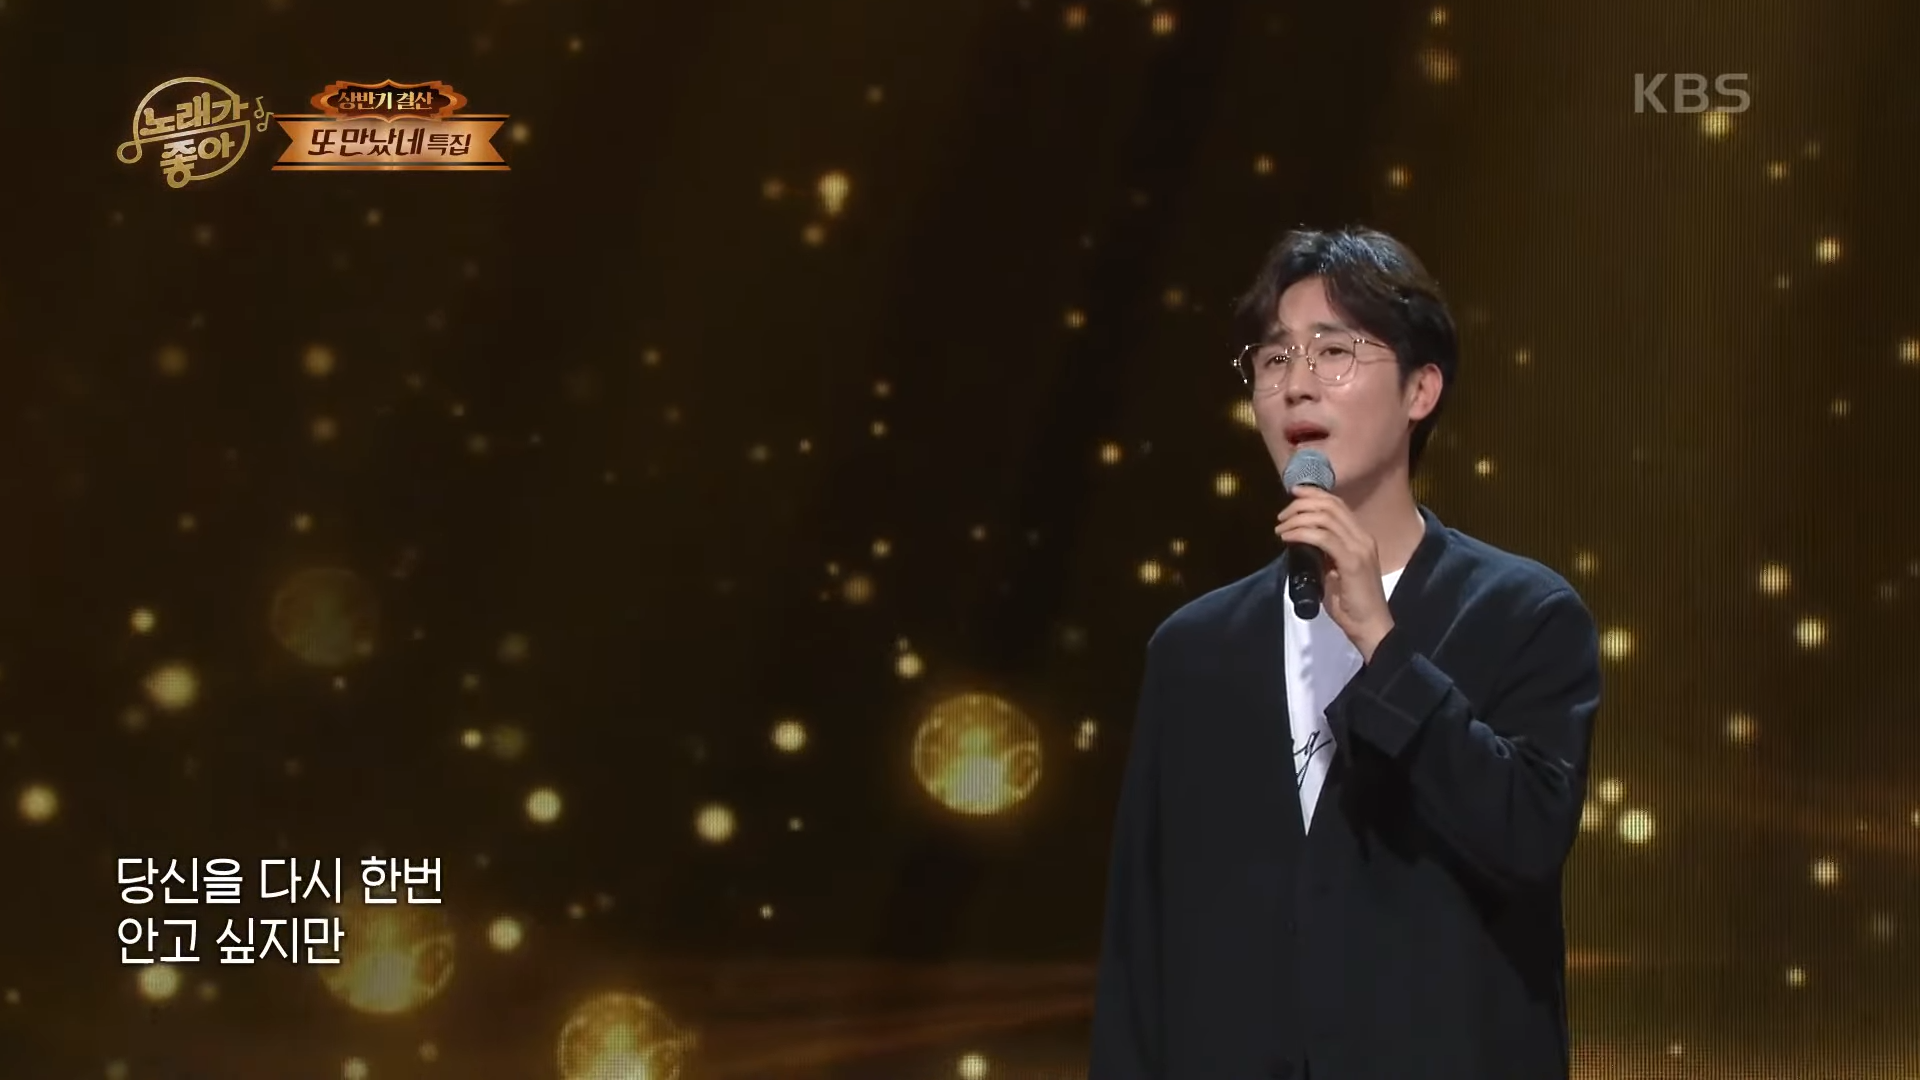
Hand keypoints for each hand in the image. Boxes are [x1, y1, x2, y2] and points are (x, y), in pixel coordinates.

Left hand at [1275, 487, 1393, 661]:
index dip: (1314, 495)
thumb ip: (1324, 556)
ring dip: (1298, 518)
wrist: (1371, 626)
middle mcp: (1363, 538)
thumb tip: (1301, 545)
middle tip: (1282, 515)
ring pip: (1325, 518)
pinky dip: (1302, 533)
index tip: (1294, 495)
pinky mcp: (1352, 562)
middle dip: (1302, 504)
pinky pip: (1323, 538)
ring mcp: (1359, 548)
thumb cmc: (1352, 605)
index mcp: (1361, 538)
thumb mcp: (1335, 574)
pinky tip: (1288, 537)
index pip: (1338, 505)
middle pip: (1331, 506)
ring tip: (1281, 528)